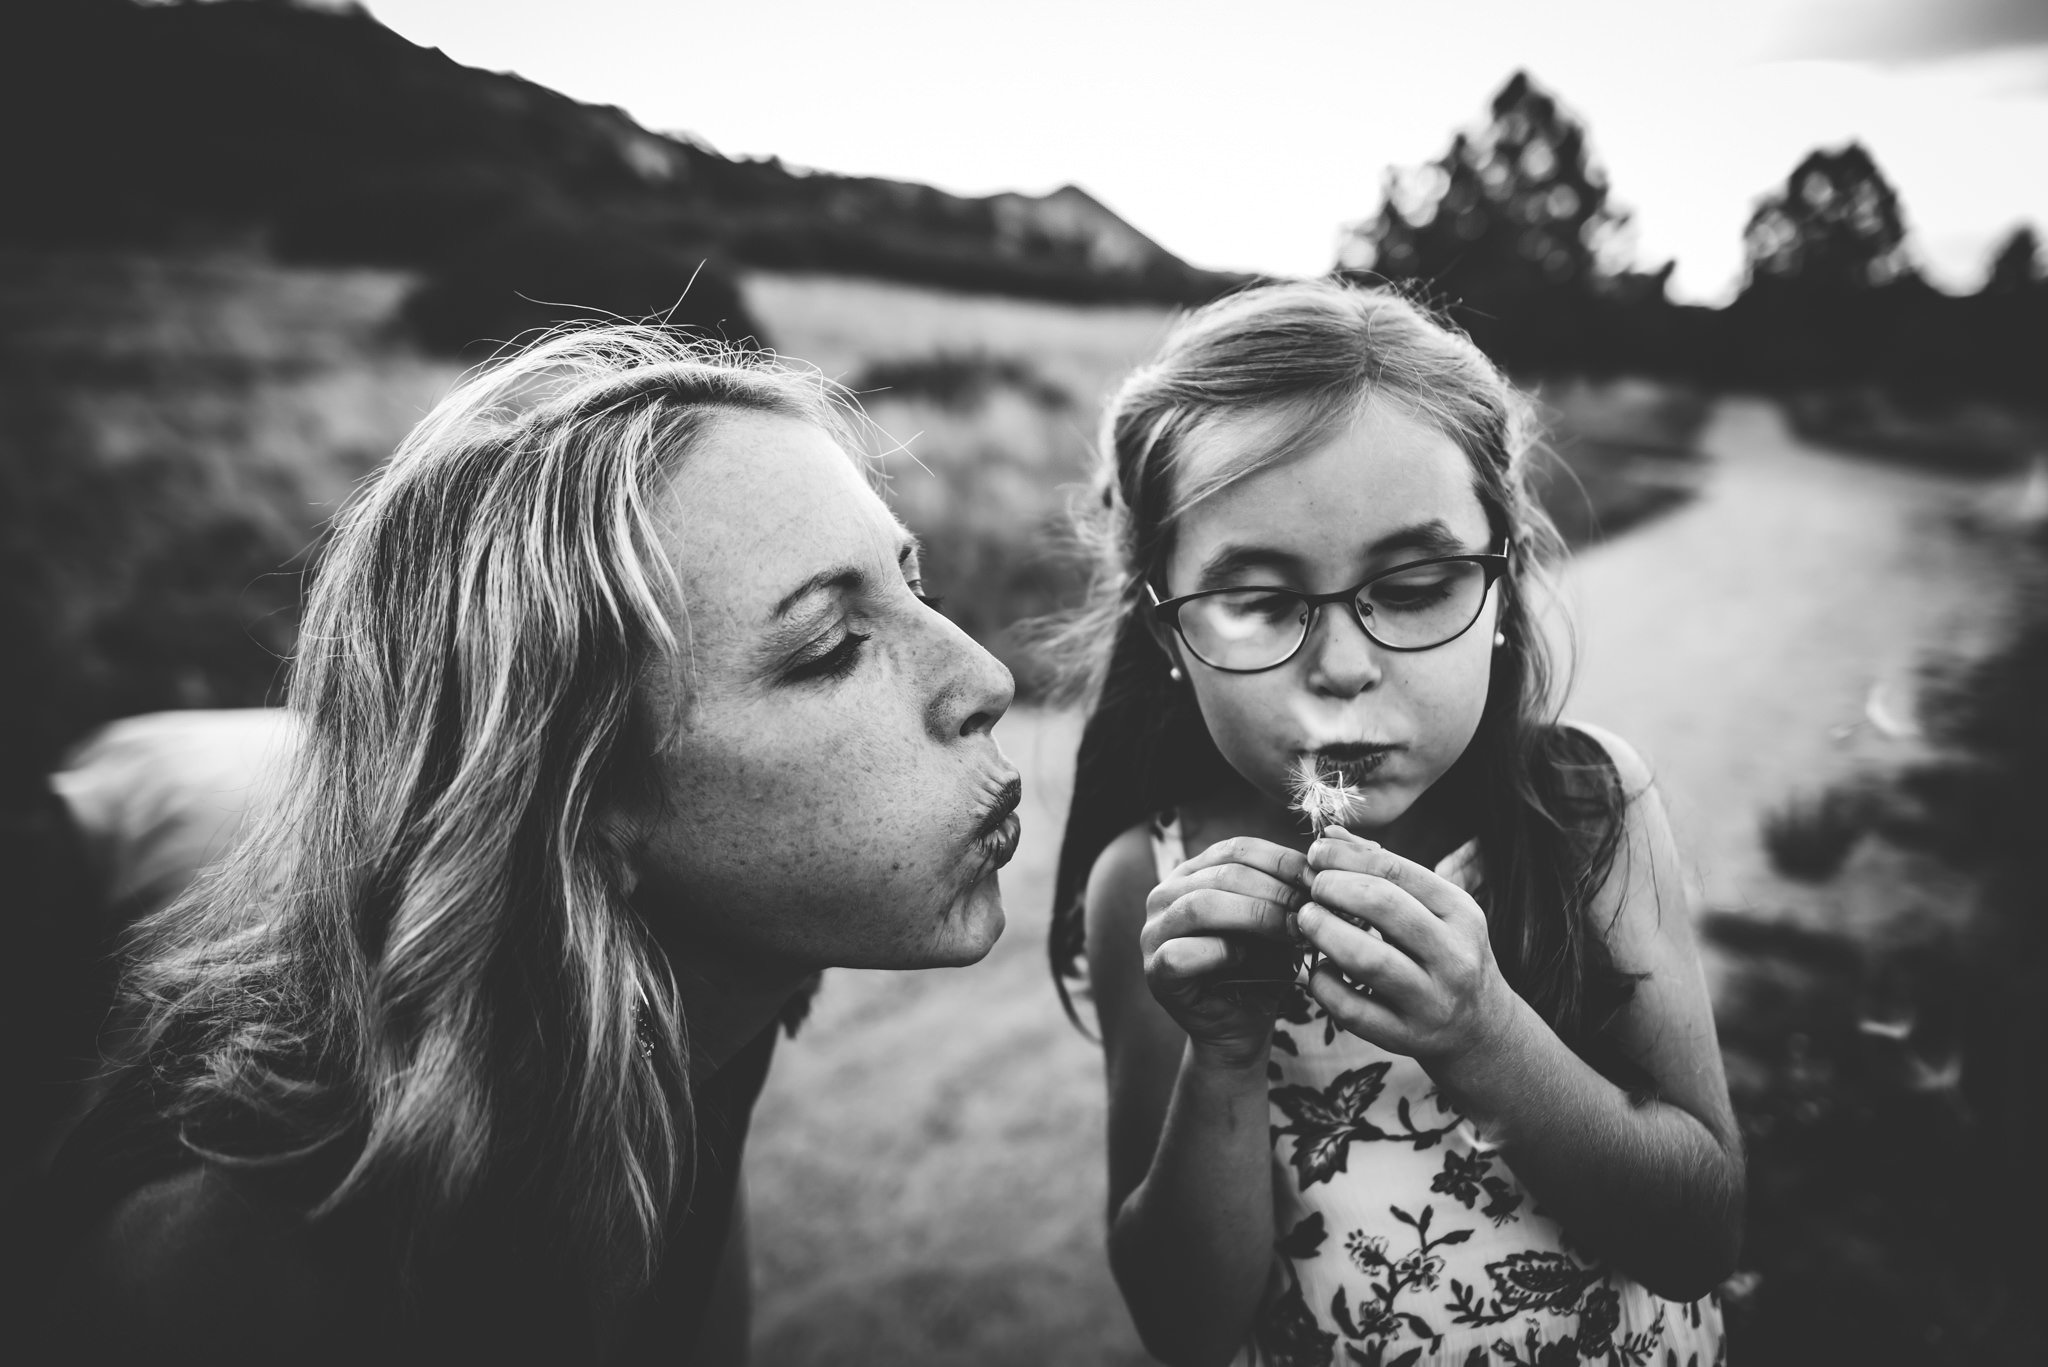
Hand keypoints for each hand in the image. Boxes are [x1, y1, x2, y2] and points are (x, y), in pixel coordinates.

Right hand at [1140, 835, 1307, 1068]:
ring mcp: (1154, 933)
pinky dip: (1220, 952)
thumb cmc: (1261, 969)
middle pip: (1222, 874)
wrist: (1241, 1027)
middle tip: (1311, 909)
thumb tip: (1319, 873)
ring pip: (1200, 906)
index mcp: (1193, 873)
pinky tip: (1246, 959)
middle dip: (1274, 890)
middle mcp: (1165, 895)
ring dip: (1255, 916)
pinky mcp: (1154, 972)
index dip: (1281, 860)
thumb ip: (1286, 895)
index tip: (1318, 879)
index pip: (1236, 848)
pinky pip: (1182, 954)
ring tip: (1291, 931)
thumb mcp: (1277, 923)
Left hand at [1296, 828, 1516, 1070]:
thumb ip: (1384, 870)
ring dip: (1324, 932)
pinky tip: (1317, 969)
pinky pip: (1351, 1009)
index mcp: (1461, 912)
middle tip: (1311, 889)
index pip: (1396, 870)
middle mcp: (1453, 956)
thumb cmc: (1444, 953)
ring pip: (1368, 959)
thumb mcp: (1432, 909)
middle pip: (1383, 906)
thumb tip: (1330, 836)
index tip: (1316, 854)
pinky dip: (1322, 983)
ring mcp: (1431, 1000)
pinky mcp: (1406, 1037)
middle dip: (1334, 889)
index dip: (1346, 858)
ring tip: (1306, 920)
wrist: (1480, 1027)